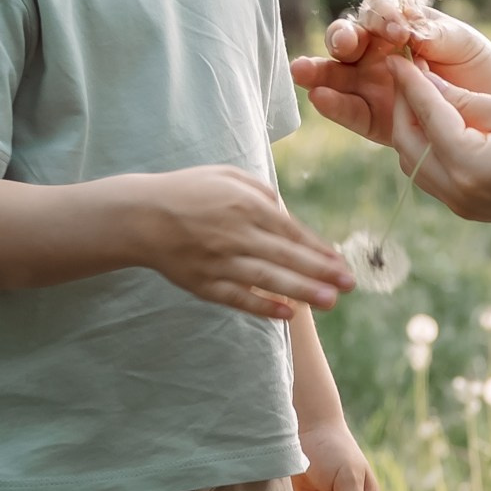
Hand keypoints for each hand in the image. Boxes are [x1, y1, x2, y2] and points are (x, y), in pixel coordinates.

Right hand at [138, 166, 352, 318]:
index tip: (342, 262)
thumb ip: (261, 192)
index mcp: (245, 205)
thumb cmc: (188, 192)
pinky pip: (237, 298)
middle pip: (286, 257)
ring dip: (301, 291)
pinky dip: (263, 307)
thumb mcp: (226, 176)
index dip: (319, 249)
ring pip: (267, 279)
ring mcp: (219, 261)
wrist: (139, 216)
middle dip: (322, 271)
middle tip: (351, 284)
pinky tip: (287, 314)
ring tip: (331, 301)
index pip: (292, 231)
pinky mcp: (203, 283)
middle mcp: (235, 234)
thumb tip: (287, 213)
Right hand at [293, 3, 490, 149]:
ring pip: (336, 74)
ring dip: (319, 71)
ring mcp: (370, 84)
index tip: (398, 31)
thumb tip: (410, 30)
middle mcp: (376, 52)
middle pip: (347, 38)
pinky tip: (319, 97)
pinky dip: (333, 105)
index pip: (377, 13)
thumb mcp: (464, 43)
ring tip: (302, 70)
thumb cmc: (475, 67)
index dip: (382, 17)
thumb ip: (437, 34)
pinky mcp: (373, 117)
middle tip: (346, 43)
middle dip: (342, 37)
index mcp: (397, 25)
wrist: (490, 112)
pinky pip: (349, 110)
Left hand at [386, 61, 490, 233]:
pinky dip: (426, 146)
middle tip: (408, 70)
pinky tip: (438, 120)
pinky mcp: (468, 208)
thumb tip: (427, 83)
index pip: (427, 115)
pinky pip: (431, 175)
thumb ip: (467, 101)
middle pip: (408, 143)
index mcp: (471, 166)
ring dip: (411, 127)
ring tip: (421, 92)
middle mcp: (458, 192)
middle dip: (403, 105)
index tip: (398, 54)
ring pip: (413, 163)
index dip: (411, 81)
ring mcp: (461, 205)